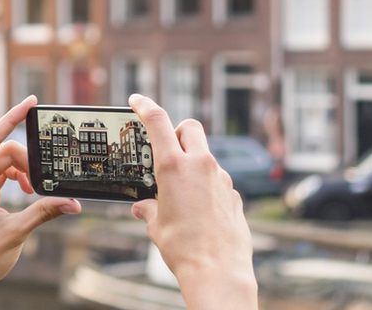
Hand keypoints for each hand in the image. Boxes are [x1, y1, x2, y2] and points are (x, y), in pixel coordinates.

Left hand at [0, 96, 80, 309]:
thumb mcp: (16, 233)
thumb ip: (44, 212)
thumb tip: (74, 202)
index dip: (12, 118)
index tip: (30, 102)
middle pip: (3, 152)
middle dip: (26, 161)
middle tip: (43, 182)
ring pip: (4, 163)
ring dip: (24, 172)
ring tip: (36, 191)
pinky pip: (2, 175)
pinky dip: (19, 179)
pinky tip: (30, 192)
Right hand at [128, 94, 257, 308]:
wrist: (218, 270)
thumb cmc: (184, 248)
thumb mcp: (156, 226)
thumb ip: (149, 209)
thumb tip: (143, 207)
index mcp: (174, 167)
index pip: (158, 120)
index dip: (145, 105)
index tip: (137, 100)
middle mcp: (201, 165)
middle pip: (190, 127)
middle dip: (177, 132)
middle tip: (166, 149)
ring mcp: (222, 178)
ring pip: (206, 155)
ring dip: (193, 163)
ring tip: (180, 192)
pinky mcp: (234, 194)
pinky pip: (218, 181)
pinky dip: (207, 187)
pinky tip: (199, 211)